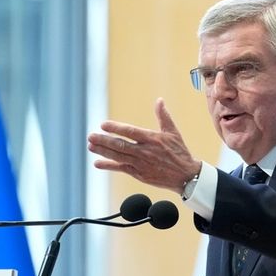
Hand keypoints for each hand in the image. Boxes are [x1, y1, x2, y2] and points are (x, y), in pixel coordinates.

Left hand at [87, 98, 201, 193]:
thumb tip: (159, 100)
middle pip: (120, 145)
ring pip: (118, 157)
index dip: (116, 128)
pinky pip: (121, 169)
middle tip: (91, 136)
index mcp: (152, 139)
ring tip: (90, 146)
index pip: (130, 132)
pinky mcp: (139, 174)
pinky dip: (109, 166)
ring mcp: (141, 164)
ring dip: (103, 152)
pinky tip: (98, 163)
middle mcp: (145, 151)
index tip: (103, 125)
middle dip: (104, 141)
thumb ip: (163, 116)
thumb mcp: (173, 132)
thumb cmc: (179, 152)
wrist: (185, 175)